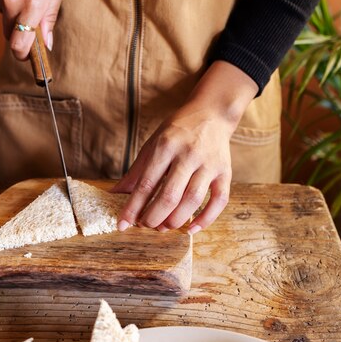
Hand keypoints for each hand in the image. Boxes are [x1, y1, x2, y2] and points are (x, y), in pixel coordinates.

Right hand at [0, 0, 66, 59]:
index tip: (27, 57)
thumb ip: (50, 18)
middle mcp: (9, 0)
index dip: (22, 55)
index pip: (19, 44)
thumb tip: (45, 44)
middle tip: (28, 15)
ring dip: (10, 7)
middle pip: (9, 32)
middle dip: (19, 30)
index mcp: (31, 4)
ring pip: (1, 14)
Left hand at [112, 61, 257, 234]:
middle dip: (153, 217)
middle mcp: (188, 155)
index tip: (122, 224)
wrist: (212, 113)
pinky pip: (219, 200)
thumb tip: (115, 193)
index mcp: (165, 146)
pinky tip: (192, 229)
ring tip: (163, 227)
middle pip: (169, 195)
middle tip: (145, 225)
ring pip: (192, 200)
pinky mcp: (225, 172)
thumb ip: (136, 171)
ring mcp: (209, 164)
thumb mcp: (153, 144)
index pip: (146, 183)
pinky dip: (206, 219)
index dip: (132, 207)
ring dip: (175, 220)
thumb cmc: (178, 130)